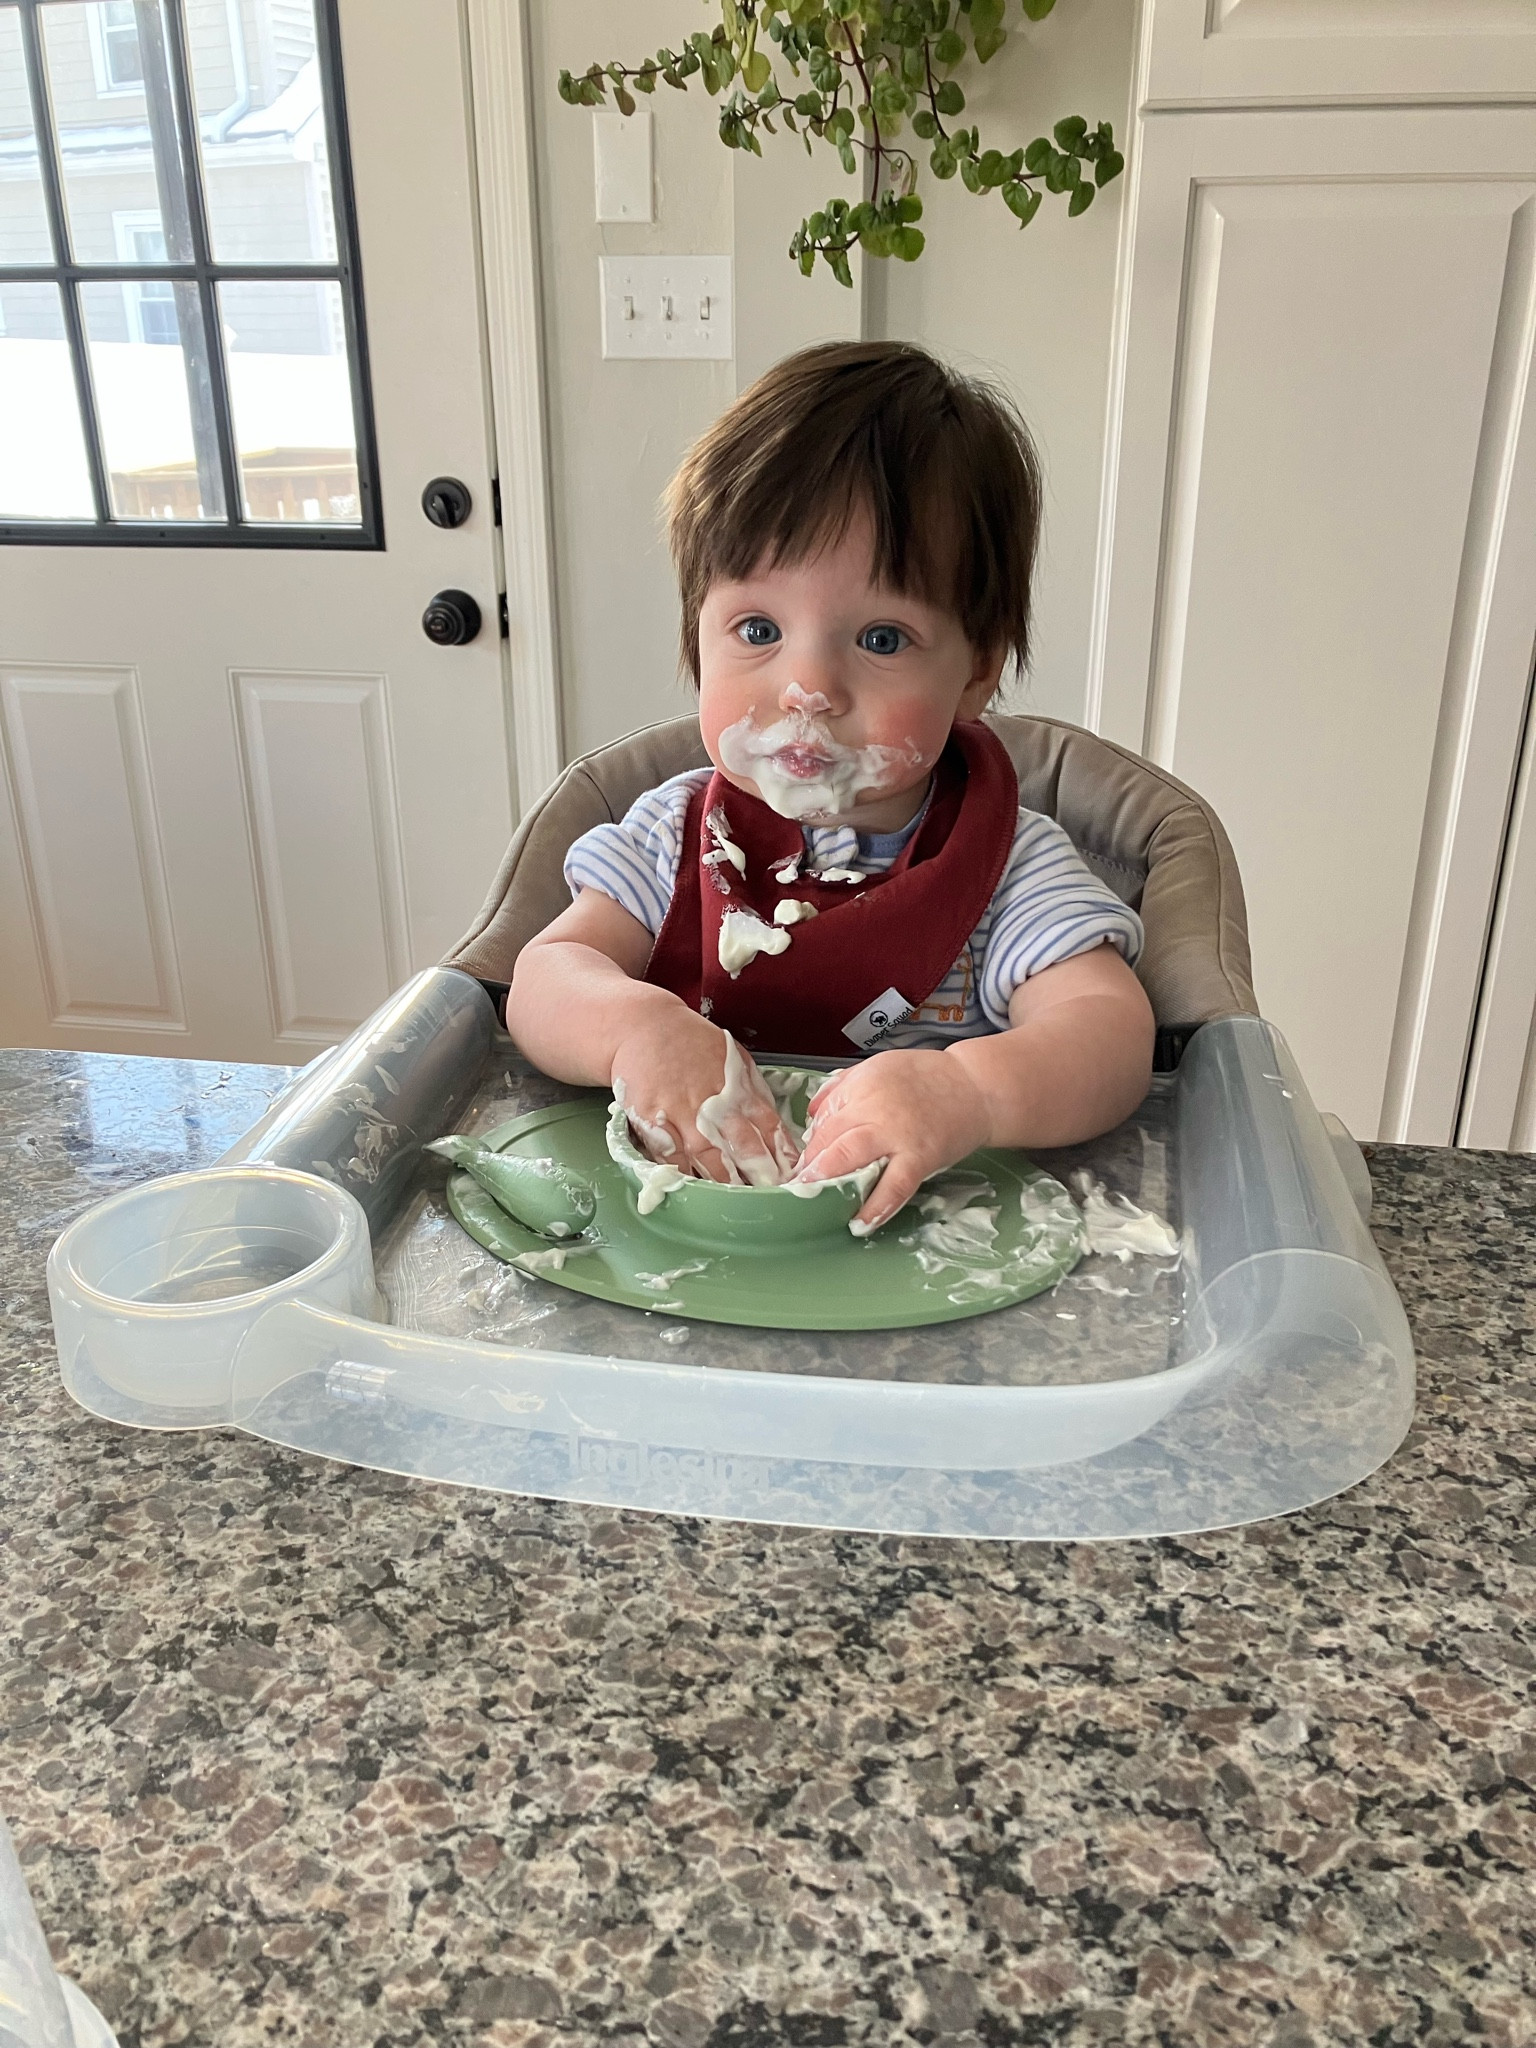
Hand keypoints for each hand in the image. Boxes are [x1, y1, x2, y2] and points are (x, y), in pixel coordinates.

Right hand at [611, 1010, 798, 1185]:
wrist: (642, 1027)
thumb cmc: (690, 1044)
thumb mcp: (732, 1057)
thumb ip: (754, 1091)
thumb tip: (776, 1125)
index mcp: (737, 1088)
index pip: (768, 1127)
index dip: (783, 1156)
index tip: (793, 1177)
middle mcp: (713, 1102)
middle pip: (743, 1146)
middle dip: (761, 1175)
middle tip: (773, 1198)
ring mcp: (681, 1113)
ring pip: (709, 1158)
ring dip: (727, 1183)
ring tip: (741, 1203)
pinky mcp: (651, 1121)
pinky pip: (671, 1157)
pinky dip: (685, 1176)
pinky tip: (697, 1192)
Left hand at [797, 1049, 992, 1230]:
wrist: (976, 1087)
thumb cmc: (928, 1080)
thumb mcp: (879, 1068)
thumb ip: (844, 1088)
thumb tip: (812, 1116)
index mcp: (863, 1083)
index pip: (824, 1116)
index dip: (810, 1144)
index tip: (803, 1164)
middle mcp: (875, 1106)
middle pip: (830, 1136)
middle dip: (811, 1165)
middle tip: (800, 1187)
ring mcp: (898, 1133)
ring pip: (852, 1156)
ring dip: (828, 1180)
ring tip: (815, 1201)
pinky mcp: (921, 1156)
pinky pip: (894, 1185)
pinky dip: (876, 1206)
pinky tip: (860, 1222)